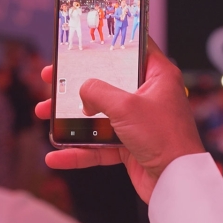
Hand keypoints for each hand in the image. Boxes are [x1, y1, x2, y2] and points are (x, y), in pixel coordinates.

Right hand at [35, 37, 203, 203]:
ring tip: (45, 112)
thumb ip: (98, 92)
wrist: (177, 182)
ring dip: (71, 117)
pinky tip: (57, 156)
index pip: (134, 49)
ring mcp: (138, 122)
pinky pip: (99, 145)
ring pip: (98, 115)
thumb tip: (83, 91)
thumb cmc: (165, 138)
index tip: (88, 39)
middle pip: (106, 83)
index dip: (111, 43)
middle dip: (76, 84)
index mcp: (157, 76)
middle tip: (54, 78)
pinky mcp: (130, 146)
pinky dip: (79, 150)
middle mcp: (148, 96)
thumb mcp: (126, 106)